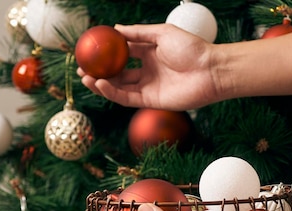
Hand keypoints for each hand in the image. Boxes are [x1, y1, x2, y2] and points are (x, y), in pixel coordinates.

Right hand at [79, 23, 219, 110]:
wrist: (210, 70)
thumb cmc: (191, 48)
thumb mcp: (162, 33)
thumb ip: (138, 33)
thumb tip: (115, 29)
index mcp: (150, 53)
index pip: (123, 54)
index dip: (106, 53)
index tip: (89, 50)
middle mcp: (147, 71)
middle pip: (118, 73)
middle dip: (99, 72)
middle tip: (81, 68)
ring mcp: (149, 86)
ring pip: (120, 87)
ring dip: (101, 84)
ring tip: (86, 77)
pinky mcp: (151, 101)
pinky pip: (128, 98)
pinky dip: (113, 93)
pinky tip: (101, 84)